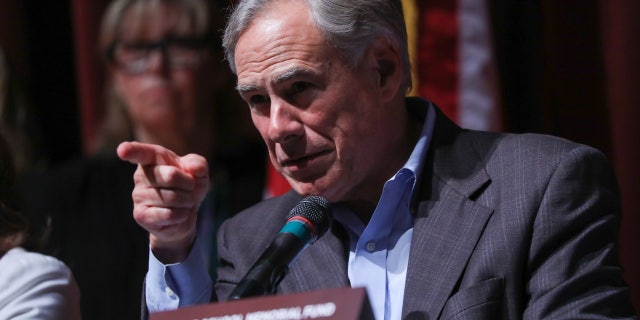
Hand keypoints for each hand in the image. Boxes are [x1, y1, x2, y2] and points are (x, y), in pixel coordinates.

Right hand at [117, 141, 209, 262]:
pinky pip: (169, 214)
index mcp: (152, 159)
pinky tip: (179, 214)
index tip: (122, 151)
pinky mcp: (141, 215)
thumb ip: (198, 164)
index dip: (131, 150)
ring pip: (173, 197)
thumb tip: (194, 168)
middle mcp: (141, 175)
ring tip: (183, 202)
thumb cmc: (188, 187)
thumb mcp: (198, 172)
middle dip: (189, 184)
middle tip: (189, 188)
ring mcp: (138, 196)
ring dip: (187, 201)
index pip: (141, 152)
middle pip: (171, 176)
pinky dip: (182, 214)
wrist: (185, 215)